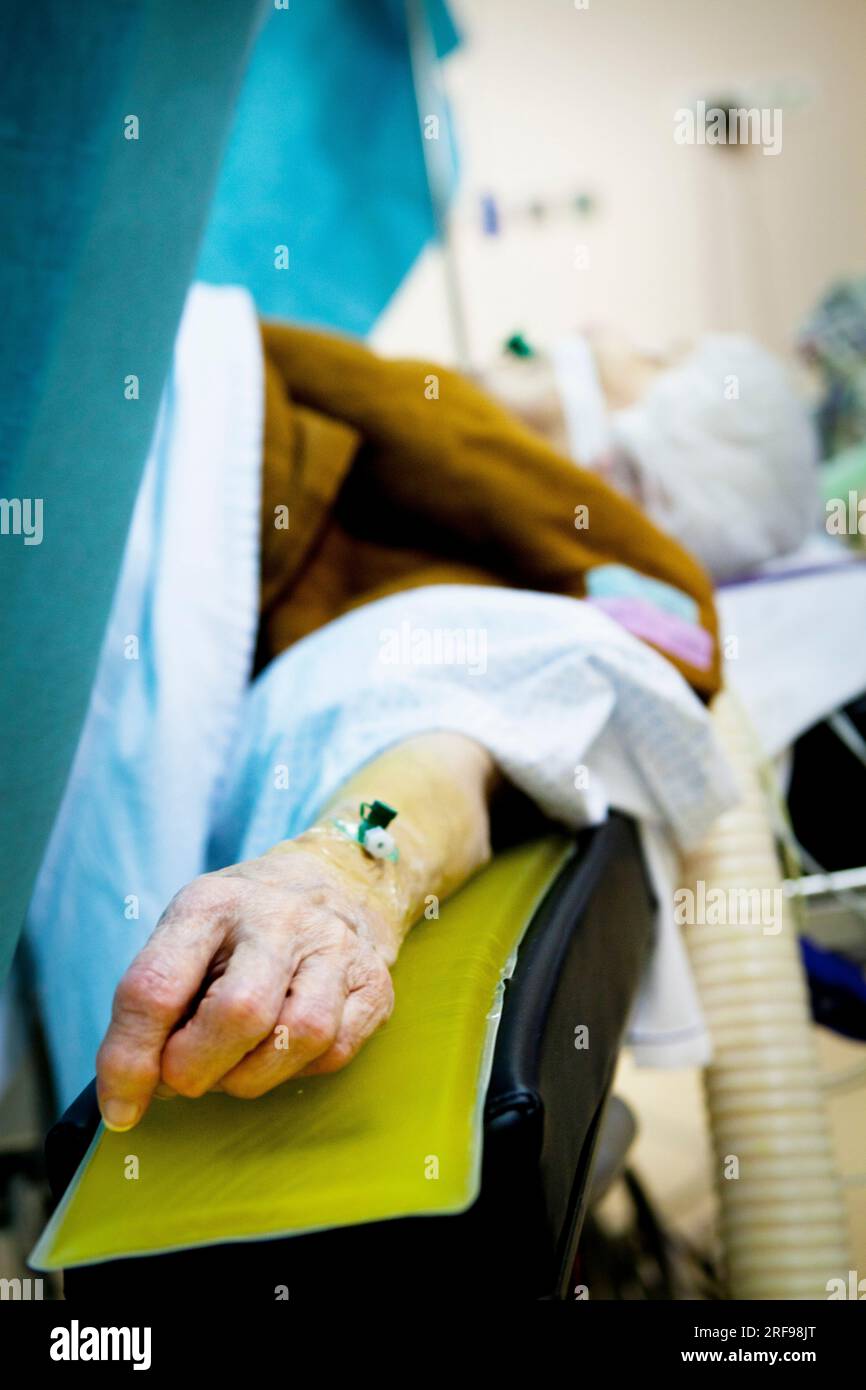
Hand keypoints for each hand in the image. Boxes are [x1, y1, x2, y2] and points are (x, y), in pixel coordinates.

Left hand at [95, 842, 395, 1130]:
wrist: (332, 884)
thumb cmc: (239, 929)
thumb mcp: (186, 939)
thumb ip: (157, 1005)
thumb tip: (137, 1091)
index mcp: (210, 903)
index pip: (156, 987)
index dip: (130, 1060)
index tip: (120, 1107)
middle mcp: (278, 916)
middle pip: (238, 1013)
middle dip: (198, 1070)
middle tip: (184, 1080)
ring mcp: (334, 946)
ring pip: (297, 1037)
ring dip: (251, 1076)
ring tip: (233, 1064)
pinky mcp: (374, 982)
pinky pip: (335, 1051)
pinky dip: (296, 1069)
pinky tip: (279, 1049)